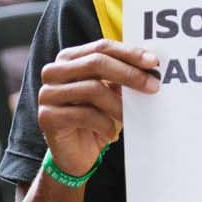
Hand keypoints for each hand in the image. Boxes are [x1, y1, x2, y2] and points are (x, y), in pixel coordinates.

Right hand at [37, 40, 158, 177]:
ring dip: (118, 105)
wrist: (75, 154)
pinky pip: (84, 115)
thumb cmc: (95, 119)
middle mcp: (53, 72)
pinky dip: (105, 125)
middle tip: (153, 87)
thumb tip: (150, 65)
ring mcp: (47, 94)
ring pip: (92, 89)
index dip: (129, 53)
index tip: (153, 62)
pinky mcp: (47, 116)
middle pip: (96, 63)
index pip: (101, 47)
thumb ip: (122, 76)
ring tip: (130, 117)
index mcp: (68, 59)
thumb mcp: (110, 93)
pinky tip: (111, 133)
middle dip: (129, 74)